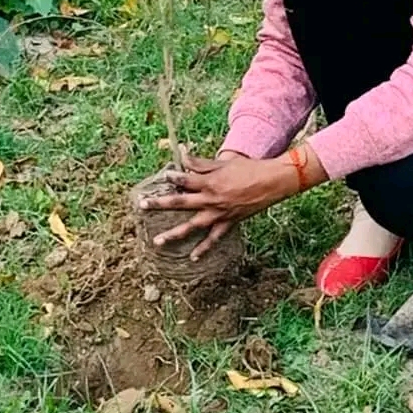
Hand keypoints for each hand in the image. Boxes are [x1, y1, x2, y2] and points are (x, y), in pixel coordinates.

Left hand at [139, 144, 326, 259]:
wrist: (271, 182)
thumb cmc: (248, 168)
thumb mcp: (224, 162)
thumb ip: (201, 163)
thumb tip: (183, 154)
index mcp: (210, 182)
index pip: (185, 179)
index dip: (172, 177)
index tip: (162, 176)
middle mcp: (211, 199)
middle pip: (180, 202)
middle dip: (159, 204)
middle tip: (141, 205)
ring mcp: (219, 213)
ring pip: (192, 226)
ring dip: (174, 234)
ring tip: (157, 242)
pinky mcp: (229, 222)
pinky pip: (214, 238)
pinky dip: (203, 249)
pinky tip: (192, 258)